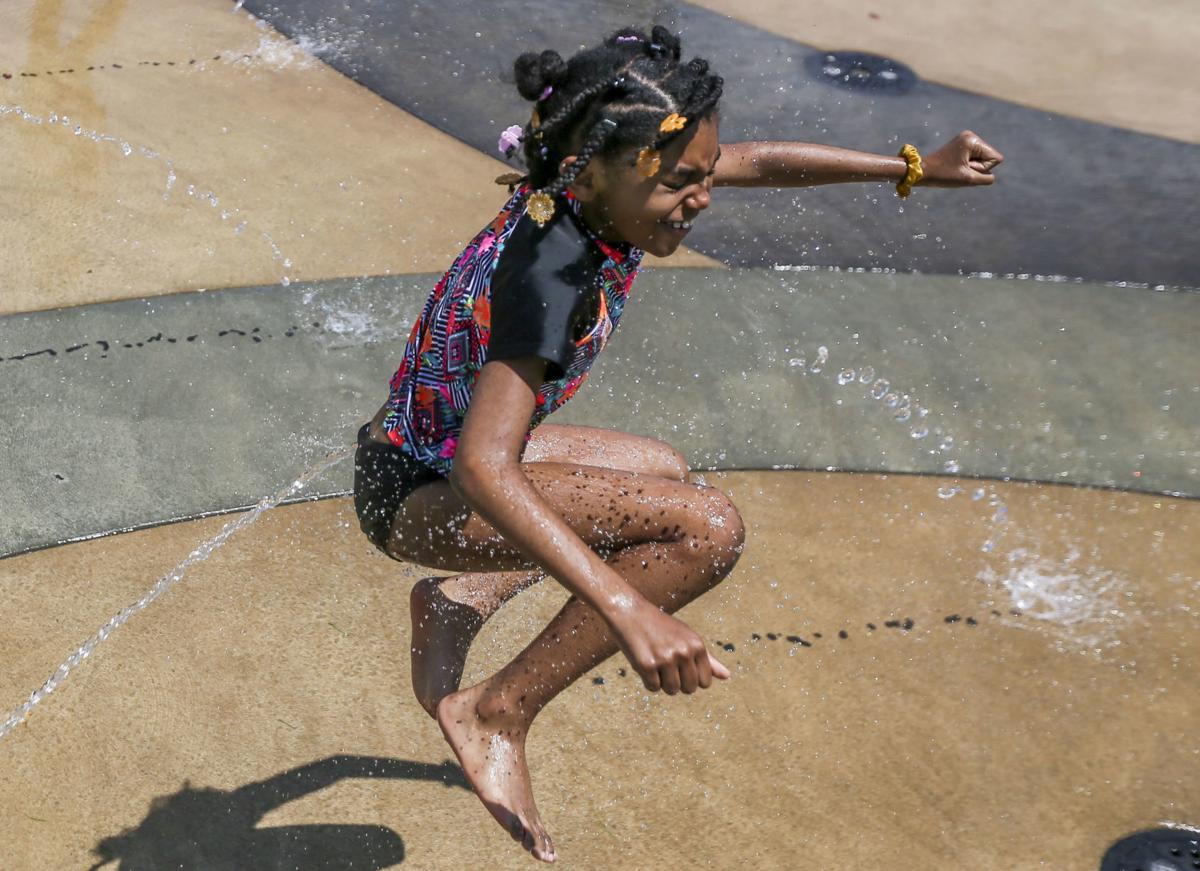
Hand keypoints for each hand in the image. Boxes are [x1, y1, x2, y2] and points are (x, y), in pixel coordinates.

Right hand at [607, 597, 730, 694]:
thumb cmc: (661, 627)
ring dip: (663, 683)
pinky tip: (644, 663)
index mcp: (697, 645)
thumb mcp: (687, 638)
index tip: (681, 666)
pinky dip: (648, 681)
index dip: (692, 678)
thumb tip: (727, 677)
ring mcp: (665, 658)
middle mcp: (684, 652)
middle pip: (689, 689)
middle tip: (667, 664)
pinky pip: (653, 688)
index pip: (705, 682)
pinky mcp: (646, 665)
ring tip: (656, 663)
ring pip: (672, 690)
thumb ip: (708, 659)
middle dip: (678, 682)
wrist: (630, 613)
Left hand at [918, 130, 1003, 186]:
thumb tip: (991, 175)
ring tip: (956, 168)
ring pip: (982, 159)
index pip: (995, 158)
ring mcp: (966, 139)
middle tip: (959, 169)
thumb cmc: (943, 175)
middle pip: (989, 157)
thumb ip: (986, 178)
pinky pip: (974, 158)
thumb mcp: (968, 179)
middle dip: (977, 167)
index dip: (983, 168)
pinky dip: (967, 165)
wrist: (921, 171)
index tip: (966, 168)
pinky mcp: (961, 145)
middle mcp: (971, 136)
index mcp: (973, 140)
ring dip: (972, 167)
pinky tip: (956, 166)